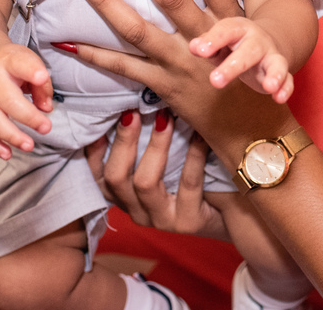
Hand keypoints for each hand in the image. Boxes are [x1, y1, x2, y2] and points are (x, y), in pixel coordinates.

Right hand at [0, 43, 54, 159]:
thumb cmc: (10, 64)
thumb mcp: (28, 61)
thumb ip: (41, 84)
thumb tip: (46, 108)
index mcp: (7, 61)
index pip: (19, 64)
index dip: (31, 71)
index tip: (42, 77)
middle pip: (7, 100)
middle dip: (28, 117)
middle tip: (46, 128)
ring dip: (12, 136)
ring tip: (29, 146)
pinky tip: (7, 154)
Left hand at [64, 0, 293, 159]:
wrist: (252, 127)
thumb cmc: (247, 75)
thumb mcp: (242, 35)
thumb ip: (220, 4)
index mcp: (226, 20)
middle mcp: (203, 38)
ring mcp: (180, 63)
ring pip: (137, 29)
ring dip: (106, 1)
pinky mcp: (162, 86)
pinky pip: (123, 68)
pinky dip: (93, 55)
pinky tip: (65, 42)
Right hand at [83, 110, 228, 240]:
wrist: (229, 212)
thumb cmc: (189, 177)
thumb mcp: (163, 163)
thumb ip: (144, 143)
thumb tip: (133, 101)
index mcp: (124, 196)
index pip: (97, 174)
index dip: (93, 148)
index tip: (103, 116)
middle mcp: (136, 211)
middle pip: (115, 177)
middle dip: (124, 141)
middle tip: (134, 111)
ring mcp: (161, 219)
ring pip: (145, 182)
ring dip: (155, 146)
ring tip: (166, 117)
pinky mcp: (188, 221)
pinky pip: (187, 184)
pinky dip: (192, 155)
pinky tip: (199, 134)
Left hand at [191, 17, 293, 101]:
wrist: (263, 41)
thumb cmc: (232, 45)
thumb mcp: (218, 42)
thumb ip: (206, 44)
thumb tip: (194, 47)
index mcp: (238, 29)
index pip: (226, 30)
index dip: (213, 39)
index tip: (199, 51)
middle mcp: (258, 41)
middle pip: (249, 50)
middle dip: (233, 65)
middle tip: (215, 81)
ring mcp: (271, 56)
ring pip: (275, 63)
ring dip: (274, 74)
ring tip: (269, 87)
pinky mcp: (280, 72)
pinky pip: (288, 79)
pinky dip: (285, 88)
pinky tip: (279, 98)